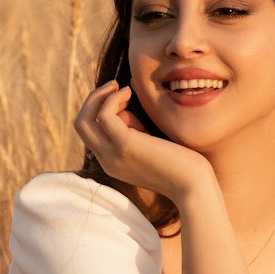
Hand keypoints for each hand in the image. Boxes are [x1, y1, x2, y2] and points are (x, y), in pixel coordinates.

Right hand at [74, 81, 212, 202]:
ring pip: (84, 120)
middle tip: (114, 87)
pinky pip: (104, 115)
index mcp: (112, 163)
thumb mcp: (150, 147)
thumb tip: (124, 109)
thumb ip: (135, 133)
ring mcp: (114, 155)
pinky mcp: (125, 146)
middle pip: (80, 125)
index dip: (102, 111)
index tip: (125, 102)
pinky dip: (113, 99)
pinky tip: (130, 92)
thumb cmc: (182, 165)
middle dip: (93, 100)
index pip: (90, 132)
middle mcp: (108, 162)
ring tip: (125, 89)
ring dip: (101, 96)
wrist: (194, 186)